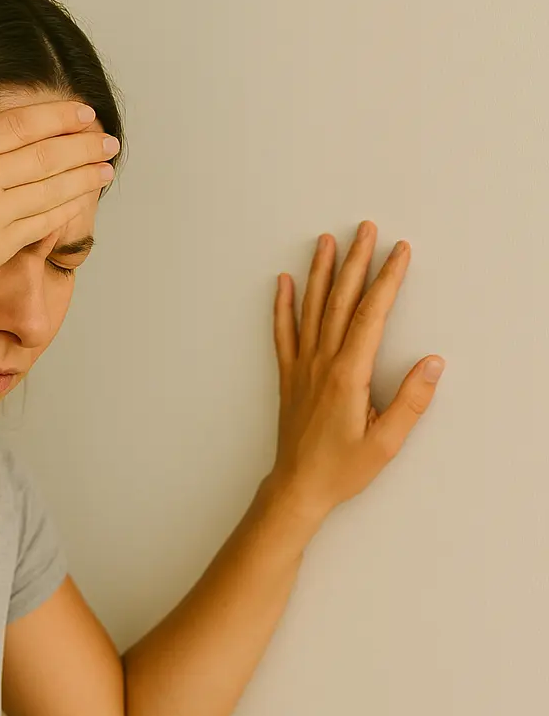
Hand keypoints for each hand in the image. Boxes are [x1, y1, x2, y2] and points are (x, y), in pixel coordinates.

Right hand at [0, 79, 116, 327]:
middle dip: (85, 145)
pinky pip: (43, 223)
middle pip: (46, 152)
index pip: (21, 124)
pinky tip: (83, 200)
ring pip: (52, 187)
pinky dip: (68, 208)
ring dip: (85, 175)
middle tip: (109, 141)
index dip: (59, 117)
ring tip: (108, 168)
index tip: (83, 114)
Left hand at [267, 220, 443, 521]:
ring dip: (320, 273)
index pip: (371, 315)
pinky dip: (283, 306)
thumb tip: (433, 364)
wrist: (298, 487)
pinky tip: (284, 283)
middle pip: (340, 302)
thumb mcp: (386, 442)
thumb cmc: (341, 468)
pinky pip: (283, 334)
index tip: (399, 252)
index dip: (387, 280)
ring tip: (326, 241)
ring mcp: (302, 368)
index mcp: (348, 375)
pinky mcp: (289, 378)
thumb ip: (411, 402)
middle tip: (365, 229)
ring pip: (311, 310)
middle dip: (354, 262)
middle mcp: (322, 364)